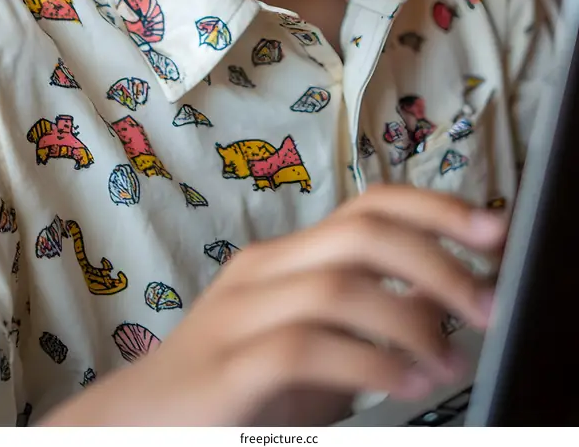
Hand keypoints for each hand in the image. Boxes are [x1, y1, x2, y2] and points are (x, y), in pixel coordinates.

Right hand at [44, 185, 505, 426]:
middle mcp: (264, 271)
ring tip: (447, 362)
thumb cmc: (231, 388)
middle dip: (437, 260)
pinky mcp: (227, 370)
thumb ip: (364, 321)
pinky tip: (401, 386)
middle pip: (362, 232)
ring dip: (410, 322)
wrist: (134, 425)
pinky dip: (367, 364)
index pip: (369, 205)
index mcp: (286, 258)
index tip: (494, 231)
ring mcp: (240, 315)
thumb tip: (442, 309)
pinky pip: (306, 348)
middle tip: (485, 305)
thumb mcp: (310, 347)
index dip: (436, 209)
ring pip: (339, 284)